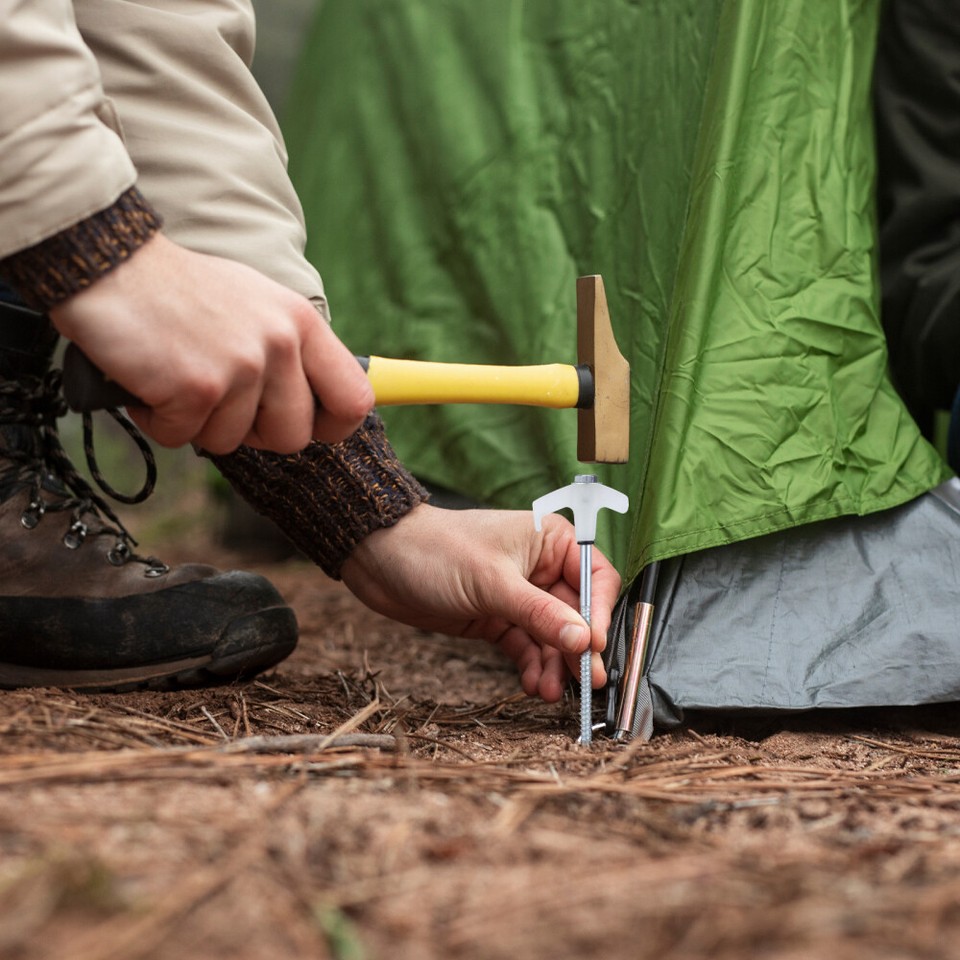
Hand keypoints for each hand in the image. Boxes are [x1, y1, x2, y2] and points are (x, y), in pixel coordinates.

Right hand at [50, 233, 373, 453]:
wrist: (108, 263)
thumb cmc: (180, 291)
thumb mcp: (258, 304)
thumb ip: (292, 351)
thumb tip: (320, 404)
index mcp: (302, 324)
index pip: (354, 399)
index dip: (333, 427)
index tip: (309, 427)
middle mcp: (280, 343)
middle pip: (294, 436)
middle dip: (254, 434)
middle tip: (219, 403)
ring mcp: (242, 366)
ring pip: (233, 442)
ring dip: (197, 423)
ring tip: (176, 376)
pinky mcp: (198, 387)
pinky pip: (183, 437)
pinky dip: (157, 420)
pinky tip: (148, 380)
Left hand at [341, 503, 621, 701]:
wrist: (380, 559)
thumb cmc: (436, 551)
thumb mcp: (492, 584)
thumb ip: (540, 614)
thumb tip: (585, 640)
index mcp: (550, 540)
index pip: (595, 578)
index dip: (600, 613)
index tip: (595, 646)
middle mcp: (540, 567)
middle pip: (576, 613)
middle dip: (578, 649)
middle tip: (585, 683)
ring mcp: (519, 595)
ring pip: (551, 636)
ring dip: (554, 664)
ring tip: (549, 692)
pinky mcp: (497, 617)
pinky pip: (526, 645)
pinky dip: (532, 665)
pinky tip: (532, 685)